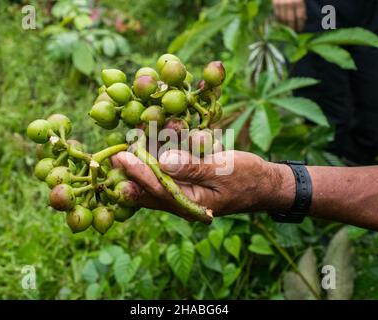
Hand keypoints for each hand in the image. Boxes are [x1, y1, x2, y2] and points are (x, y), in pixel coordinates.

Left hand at [111, 149, 294, 220]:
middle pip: (151, 188)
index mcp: (192, 204)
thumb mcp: (223, 170)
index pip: (158, 189)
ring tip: (128, 148)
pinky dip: (161, 158)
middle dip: (133, 172)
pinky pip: (170, 172)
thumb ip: (193, 167)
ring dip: (145, 163)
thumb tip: (163, 161)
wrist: (263, 183)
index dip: (138, 173)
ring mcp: (186, 192)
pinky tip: (154, 144)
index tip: (121, 158)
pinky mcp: (189, 181)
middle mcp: (184, 201)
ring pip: (157, 179)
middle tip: (114, 156)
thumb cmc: (247, 177)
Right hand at [272, 0, 306, 30]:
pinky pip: (276, 15)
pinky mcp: (274, 3)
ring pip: (283, 19)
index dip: (300, 24)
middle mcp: (290, 3)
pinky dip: (279, 20)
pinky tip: (281, 23)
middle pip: (291, 20)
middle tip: (293, 31)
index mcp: (298, 1)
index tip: (300, 30)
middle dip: (292, 27)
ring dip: (285, 25)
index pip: (300, 16)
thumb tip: (304, 18)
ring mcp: (281, 4)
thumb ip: (302, 5)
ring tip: (287, 29)